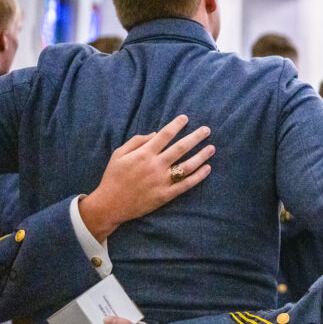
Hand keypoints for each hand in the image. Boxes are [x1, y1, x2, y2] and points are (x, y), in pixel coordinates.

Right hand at [79, 115, 214, 241]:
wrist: (109, 205)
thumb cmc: (113, 177)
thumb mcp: (119, 154)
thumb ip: (137, 140)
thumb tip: (156, 132)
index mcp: (143, 154)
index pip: (165, 135)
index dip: (176, 125)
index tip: (185, 118)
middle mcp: (155, 166)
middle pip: (181, 148)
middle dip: (196, 137)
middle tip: (207, 130)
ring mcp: (161, 181)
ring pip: (187, 166)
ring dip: (201, 156)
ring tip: (212, 148)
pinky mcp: (165, 195)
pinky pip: (185, 185)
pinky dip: (198, 177)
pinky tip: (208, 168)